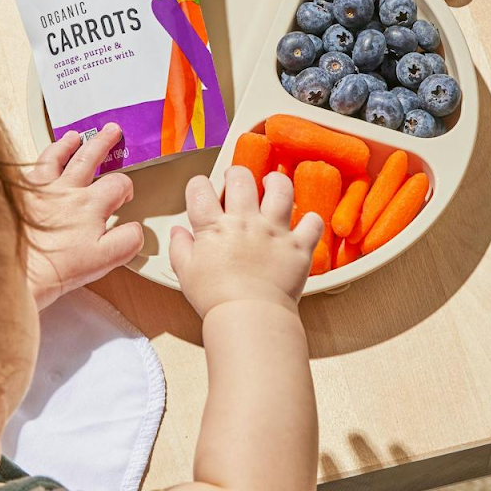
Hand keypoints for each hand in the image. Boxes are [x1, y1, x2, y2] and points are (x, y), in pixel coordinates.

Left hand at [23, 124, 143, 308]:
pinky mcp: (18, 194)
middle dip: (103, 142)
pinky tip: (40, 161)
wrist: (16, 271)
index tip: (124, 195)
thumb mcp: (104, 260)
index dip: (126, 188)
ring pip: (56, 156)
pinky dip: (37, 161)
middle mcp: (65, 190)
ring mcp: (40, 189)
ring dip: (68, 144)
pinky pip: (30, 169)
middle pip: (89, 157)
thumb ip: (127, 241)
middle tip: (111, 131)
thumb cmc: (55, 268)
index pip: (118, 184)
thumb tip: (135, 228)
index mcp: (90, 204)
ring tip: (74, 137)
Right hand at [169, 168, 317, 317]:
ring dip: (276, 182)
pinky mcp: (297, 246)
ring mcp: (274, 231)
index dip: (198, 184)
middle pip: (241, 179)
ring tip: (272, 183)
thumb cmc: (216, 298)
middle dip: (236, 174)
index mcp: (214, 227)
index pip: (200, 190)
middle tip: (236, 179)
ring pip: (281, 189)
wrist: (249, 316)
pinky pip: (312, 223)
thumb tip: (178, 232)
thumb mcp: (186, 273)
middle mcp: (245, 222)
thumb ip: (180, 248)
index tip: (201, 189)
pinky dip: (311, 221)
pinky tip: (304, 223)